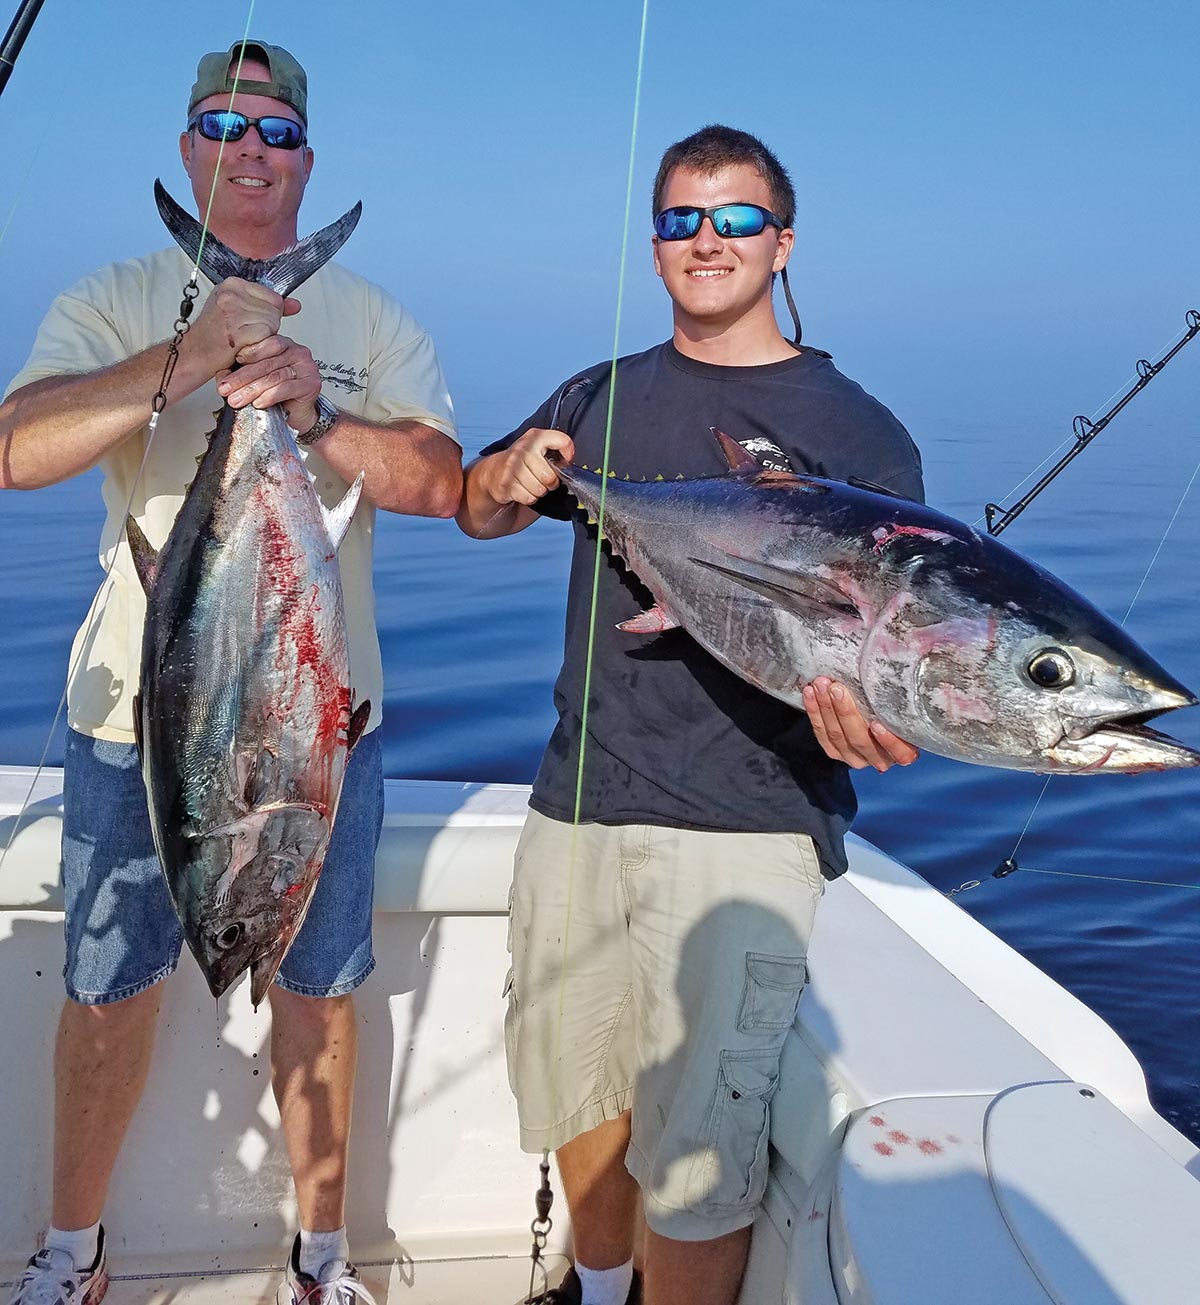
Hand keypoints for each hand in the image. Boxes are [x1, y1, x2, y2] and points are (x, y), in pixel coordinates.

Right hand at [189, 277, 300, 375]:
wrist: (195, 353)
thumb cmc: (214, 334)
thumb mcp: (239, 310)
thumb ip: (268, 305)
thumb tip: (295, 305)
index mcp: (232, 284)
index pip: (273, 296)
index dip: (269, 313)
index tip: (253, 320)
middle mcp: (231, 295)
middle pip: (274, 310)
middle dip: (267, 326)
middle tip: (245, 332)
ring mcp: (233, 312)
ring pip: (272, 323)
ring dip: (263, 337)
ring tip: (244, 339)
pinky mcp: (237, 331)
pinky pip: (266, 336)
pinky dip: (260, 345)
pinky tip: (244, 345)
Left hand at [215, 334, 321, 429]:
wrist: (298, 414)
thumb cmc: (280, 395)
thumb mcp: (257, 378)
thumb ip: (242, 372)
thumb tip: (222, 376)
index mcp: (284, 344)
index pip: (265, 343)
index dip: (246, 355)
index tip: (228, 368)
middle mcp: (297, 352)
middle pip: (267, 363)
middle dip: (242, 378)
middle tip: (226, 388)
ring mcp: (307, 368)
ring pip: (274, 377)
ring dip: (252, 390)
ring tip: (237, 400)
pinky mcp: (311, 385)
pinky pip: (286, 389)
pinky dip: (269, 396)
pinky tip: (258, 403)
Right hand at [484, 427, 574, 506]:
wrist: (494, 472)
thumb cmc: (523, 461)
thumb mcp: (539, 447)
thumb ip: (557, 449)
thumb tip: (570, 462)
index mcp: (535, 436)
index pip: (563, 440)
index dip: (568, 454)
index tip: (565, 460)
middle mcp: (523, 448)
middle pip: (550, 476)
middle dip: (550, 483)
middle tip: (543, 478)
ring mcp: (513, 466)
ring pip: (540, 489)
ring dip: (539, 491)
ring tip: (532, 483)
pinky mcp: (506, 483)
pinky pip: (529, 498)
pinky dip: (529, 497)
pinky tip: (523, 489)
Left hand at [802, 676, 918, 771]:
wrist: (876, 709)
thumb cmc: (895, 704)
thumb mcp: (903, 700)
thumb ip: (902, 693)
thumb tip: (902, 655)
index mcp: (904, 751)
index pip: (901, 752)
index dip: (888, 741)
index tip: (877, 723)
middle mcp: (880, 759)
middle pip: (860, 740)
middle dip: (845, 712)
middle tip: (836, 687)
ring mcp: (855, 758)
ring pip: (837, 737)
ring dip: (826, 709)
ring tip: (821, 685)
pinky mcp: (836, 752)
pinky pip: (822, 735)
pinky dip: (814, 712)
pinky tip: (810, 693)